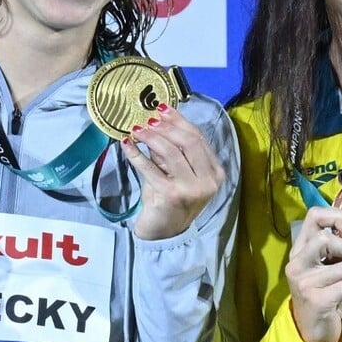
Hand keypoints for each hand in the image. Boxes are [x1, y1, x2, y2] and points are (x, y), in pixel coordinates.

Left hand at [120, 104, 225, 239]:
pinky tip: (126, 144)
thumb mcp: (175, 172)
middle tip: (148, 118)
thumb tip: (156, 120)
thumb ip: (172, 150)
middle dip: (166, 126)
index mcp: (215, 172)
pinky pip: (150, 168)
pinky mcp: (171, 195)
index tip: (162, 108)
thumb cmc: (170, 199)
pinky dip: (136, 154)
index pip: (199, 138)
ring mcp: (192, 189)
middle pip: (189, 142)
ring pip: (171, 152)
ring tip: (136, 129)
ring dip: (151, 137)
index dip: (180, 120)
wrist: (164, 233)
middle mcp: (208, 181)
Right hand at [285, 206, 341, 341]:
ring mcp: (305, 282)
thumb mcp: (329, 272)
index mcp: (298, 251)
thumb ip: (339, 256)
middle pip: (325, 238)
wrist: (312, 334)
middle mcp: (297, 263)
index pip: (313, 217)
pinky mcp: (318, 299)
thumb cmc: (325, 298)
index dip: (337, 218)